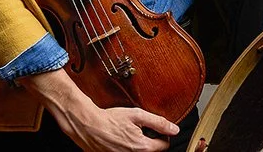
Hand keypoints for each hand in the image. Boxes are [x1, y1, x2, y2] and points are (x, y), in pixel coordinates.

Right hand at [22, 68, 177, 151]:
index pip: (164, 146)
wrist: (87, 125)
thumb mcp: (137, 115)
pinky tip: (122, 140)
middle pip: (152, 151)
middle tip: (143, 130)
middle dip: (152, 141)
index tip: (156, 129)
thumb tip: (175, 129)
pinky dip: (128, 148)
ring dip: (140, 145)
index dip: (163, 135)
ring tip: (131, 134)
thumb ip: (158, 122)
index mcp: (142, 147)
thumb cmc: (110, 119)